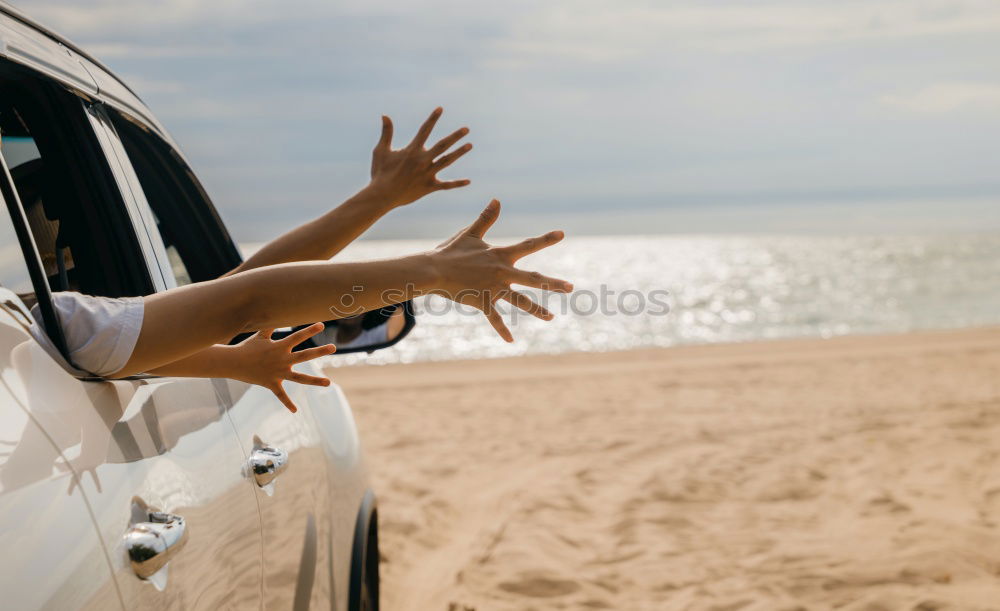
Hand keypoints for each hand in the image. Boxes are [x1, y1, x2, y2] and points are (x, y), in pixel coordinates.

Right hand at [230, 323, 336, 412]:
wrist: (232, 363)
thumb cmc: (247, 347)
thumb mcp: (260, 335)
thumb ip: (271, 325)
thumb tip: (273, 308)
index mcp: (279, 347)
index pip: (297, 337)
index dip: (309, 330)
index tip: (322, 325)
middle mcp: (282, 360)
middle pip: (305, 355)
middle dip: (320, 351)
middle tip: (334, 347)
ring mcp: (278, 373)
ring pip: (299, 378)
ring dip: (314, 381)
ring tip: (329, 383)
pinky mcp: (271, 384)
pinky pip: (281, 395)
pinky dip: (287, 403)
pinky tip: (295, 411)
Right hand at [369, 107, 471, 206]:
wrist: (382, 196)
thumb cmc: (380, 173)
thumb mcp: (381, 150)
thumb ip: (386, 133)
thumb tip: (384, 115)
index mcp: (412, 150)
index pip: (425, 130)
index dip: (432, 119)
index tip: (440, 109)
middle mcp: (422, 160)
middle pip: (443, 145)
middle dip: (455, 136)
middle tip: (466, 129)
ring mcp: (427, 174)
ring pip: (447, 161)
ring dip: (459, 152)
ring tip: (470, 145)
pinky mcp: (429, 187)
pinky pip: (446, 185)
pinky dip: (457, 183)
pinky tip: (468, 181)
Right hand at [431, 199, 572, 341]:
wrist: (432, 270)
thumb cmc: (451, 251)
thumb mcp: (470, 233)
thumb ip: (486, 218)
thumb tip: (497, 199)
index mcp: (500, 255)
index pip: (527, 245)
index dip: (545, 239)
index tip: (562, 234)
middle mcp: (501, 272)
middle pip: (532, 278)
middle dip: (553, 283)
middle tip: (570, 287)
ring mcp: (493, 288)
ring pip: (520, 301)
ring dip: (537, 310)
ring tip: (551, 317)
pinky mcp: (482, 301)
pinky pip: (494, 318)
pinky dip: (502, 330)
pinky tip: (511, 340)